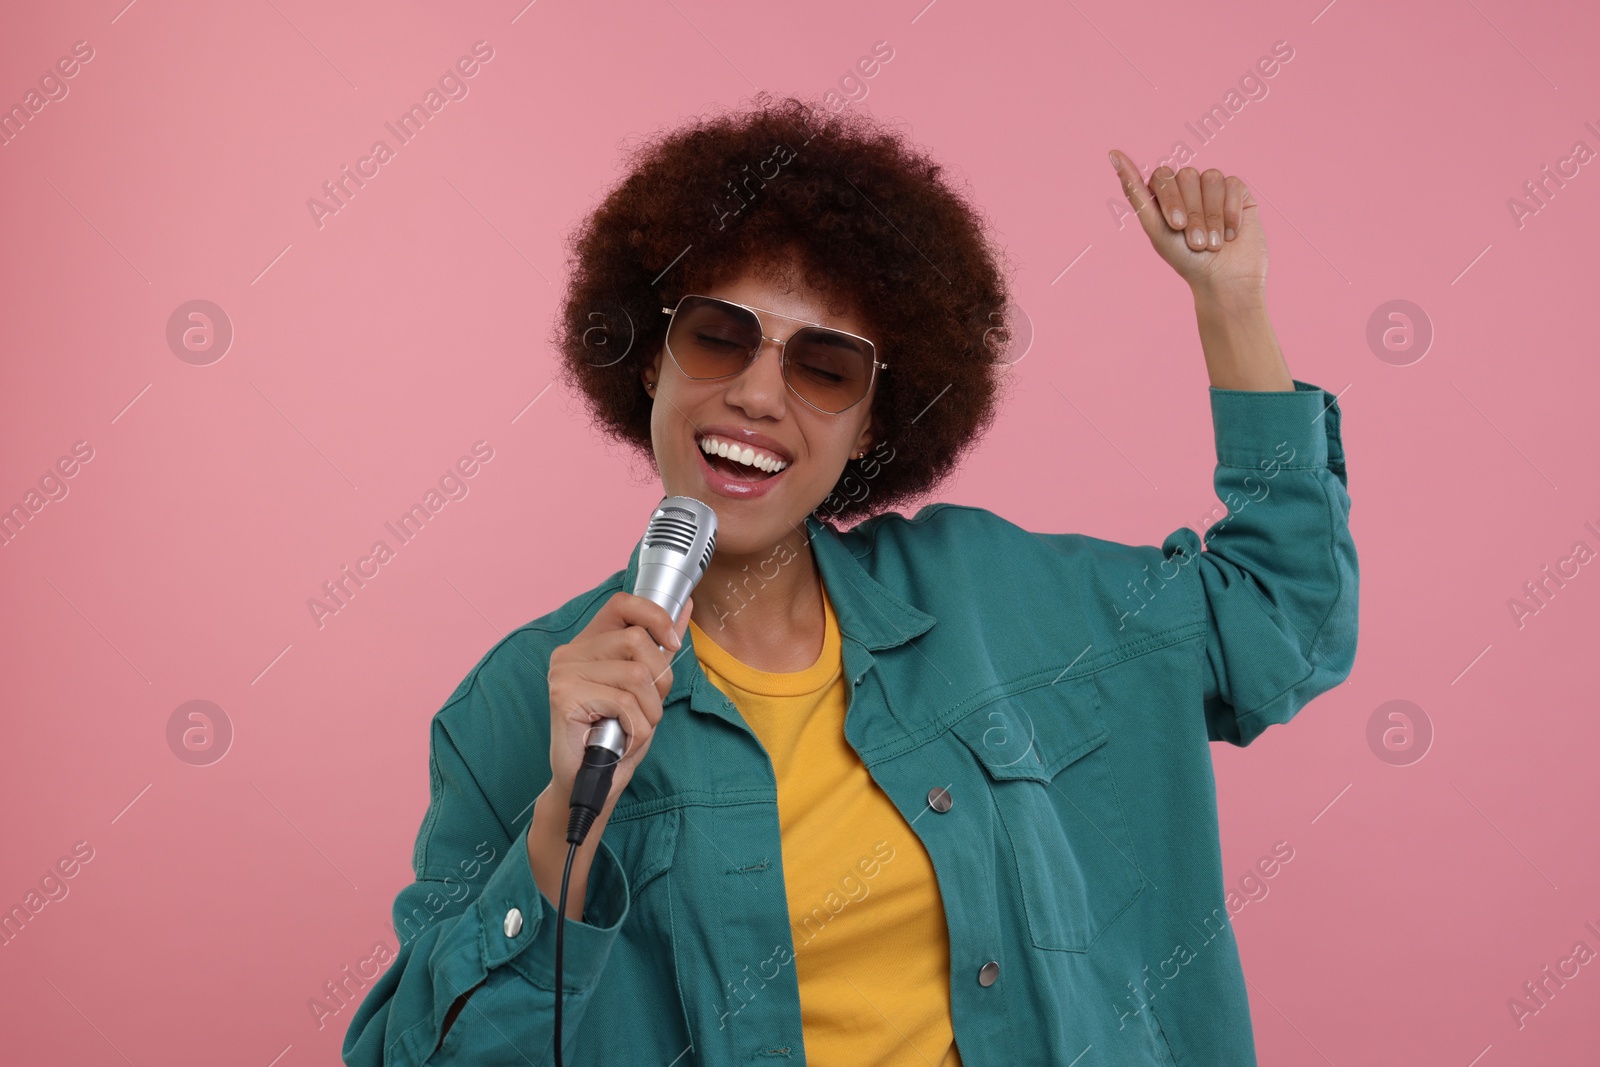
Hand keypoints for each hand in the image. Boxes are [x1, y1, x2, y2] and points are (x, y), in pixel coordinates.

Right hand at [545, 591, 693, 811]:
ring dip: (649, 711)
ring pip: (635, 675)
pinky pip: (624, 703)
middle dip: (659, 680)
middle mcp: (571, 652)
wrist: (589, 783)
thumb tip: (685, 606)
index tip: (672, 644)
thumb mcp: (646, 687)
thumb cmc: (616, 735)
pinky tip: (621, 739)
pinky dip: (636, 728)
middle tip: (646, 709)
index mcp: (588, 643)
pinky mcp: (564, 697)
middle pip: (638, 640)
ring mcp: (564, 673)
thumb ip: (659, 647)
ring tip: (632, 727)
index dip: (655, 616)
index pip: (623, 603)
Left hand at [1108, 149, 1267, 300]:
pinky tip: (1231, 234)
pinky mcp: (1238, 193)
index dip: (1170, 198)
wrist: (1224, 281)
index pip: (1162, 175)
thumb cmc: (1186, 259)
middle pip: (1187, 175)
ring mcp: (1214, 188)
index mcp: (1165, 195)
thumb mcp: (1155, 228)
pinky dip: (1231, 212)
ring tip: (1214, 242)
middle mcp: (1189, 187)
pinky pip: (1233, 184)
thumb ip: (1136, 192)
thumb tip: (1113, 153)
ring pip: (1211, 178)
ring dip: (1212, 216)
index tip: (1176, 225)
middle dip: (1192, 212)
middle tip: (1195, 242)